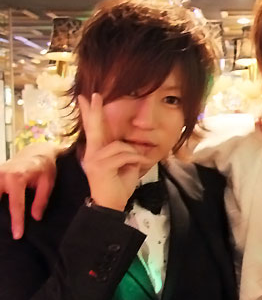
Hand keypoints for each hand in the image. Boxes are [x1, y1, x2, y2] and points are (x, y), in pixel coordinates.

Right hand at [0, 143, 58, 238]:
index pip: (15, 205)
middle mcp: (1, 175)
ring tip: (2, 226)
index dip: (17, 222)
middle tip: (3, 232)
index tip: (17, 235)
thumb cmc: (44, 168)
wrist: (36, 152)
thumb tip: (36, 218)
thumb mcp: (48, 183)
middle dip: (0, 216)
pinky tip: (2, 215)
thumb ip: (41, 200)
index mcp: (17, 177)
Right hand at [79, 93, 147, 210]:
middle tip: (94, 95)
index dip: (90, 113)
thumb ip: (125, 152)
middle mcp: (91, 153)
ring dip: (133, 153)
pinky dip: (134, 159)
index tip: (87, 98)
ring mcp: (94, 159)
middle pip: (94, 128)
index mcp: (96, 151)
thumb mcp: (125, 164)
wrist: (111, 204)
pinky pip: (123, 155)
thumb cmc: (118, 185)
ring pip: (119, 146)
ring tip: (136, 163)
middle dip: (95, 111)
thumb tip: (132, 143)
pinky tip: (137, 165)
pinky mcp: (100, 166)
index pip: (93, 129)